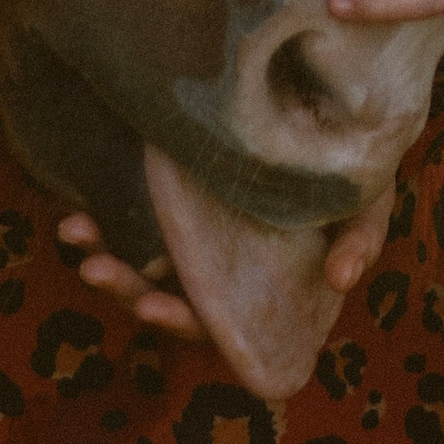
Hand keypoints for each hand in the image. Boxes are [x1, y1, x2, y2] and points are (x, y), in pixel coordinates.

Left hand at [57, 196, 400, 323]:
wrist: (343, 123)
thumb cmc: (356, 177)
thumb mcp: (369, 206)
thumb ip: (361, 241)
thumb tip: (343, 278)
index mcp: (256, 290)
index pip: (212, 320)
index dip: (180, 317)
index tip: (153, 306)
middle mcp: (219, 272)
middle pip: (162, 294)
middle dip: (124, 285)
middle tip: (94, 266)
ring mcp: (196, 238)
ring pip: (141, 260)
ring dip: (106, 251)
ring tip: (74, 229)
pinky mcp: (182, 199)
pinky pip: (140, 215)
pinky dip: (111, 212)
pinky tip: (83, 201)